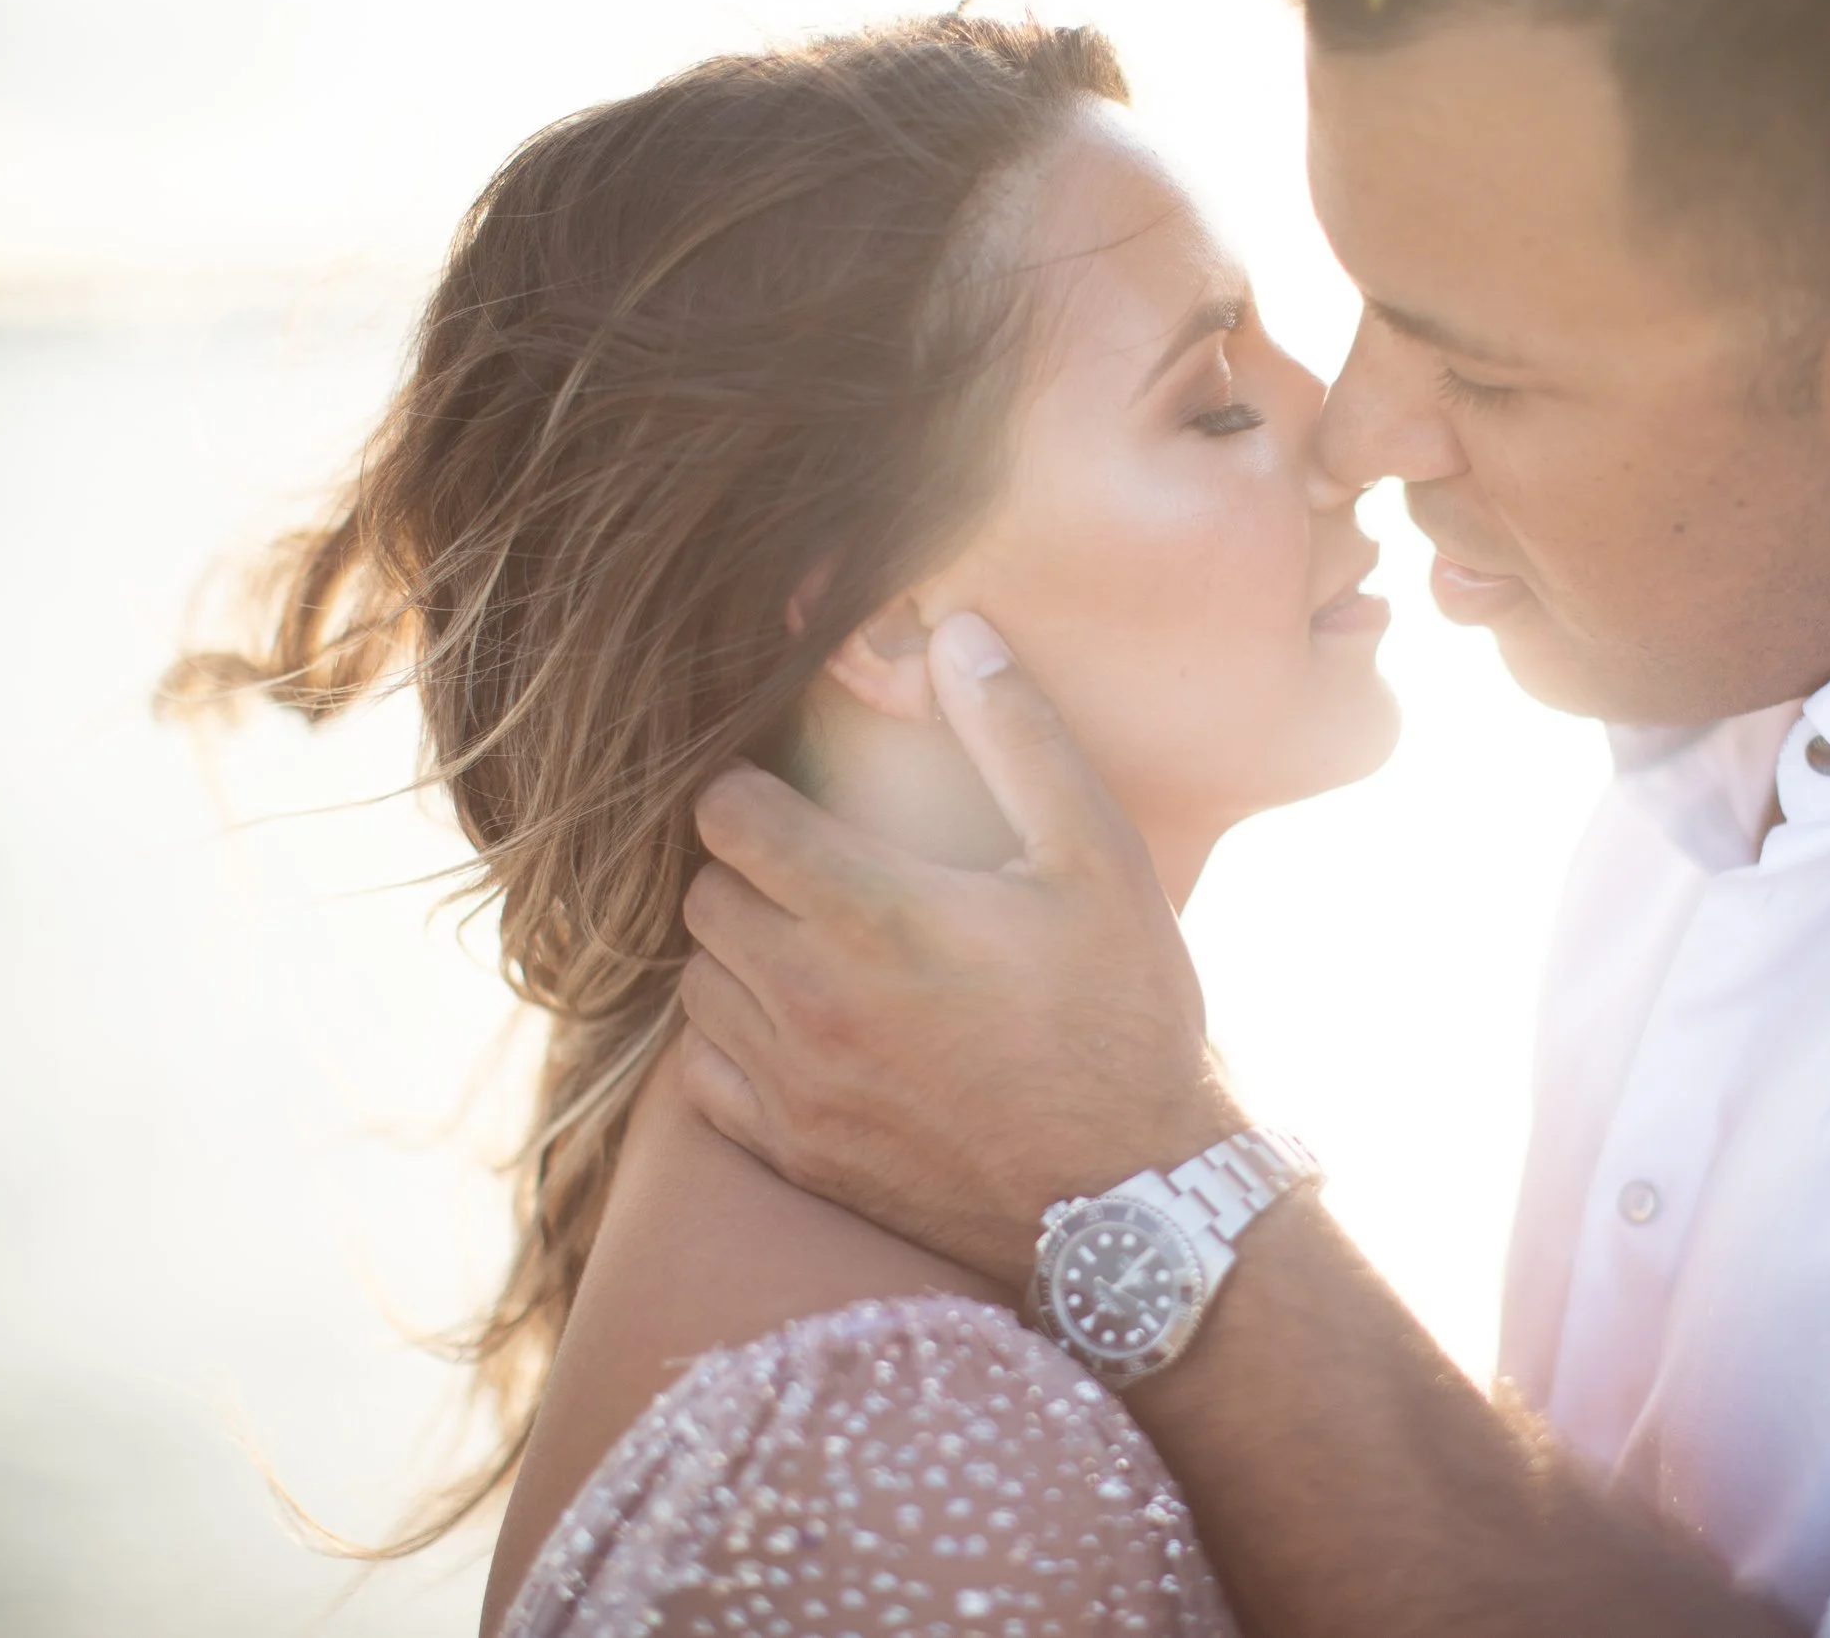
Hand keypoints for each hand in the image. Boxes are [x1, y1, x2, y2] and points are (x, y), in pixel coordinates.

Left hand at [677, 612, 1249, 1284]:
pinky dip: (733, 1040)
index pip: (726, 815)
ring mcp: (794, 1086)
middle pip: (703, 893)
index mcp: (872, 913)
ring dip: (738, 950)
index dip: (752, 790)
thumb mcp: (1098, 860)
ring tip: (817, 944)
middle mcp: (810, 1000)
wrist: (1132, 1196)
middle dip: (748, 865)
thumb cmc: (1124, 1018)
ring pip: (697, 981)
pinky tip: (806, 1029)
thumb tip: (960, 633)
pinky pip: (702, 1076)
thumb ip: (1019, 738)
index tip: (794, 796)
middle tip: (818, 866)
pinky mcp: (795, 1152)